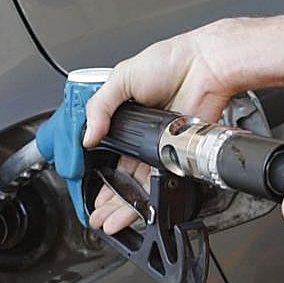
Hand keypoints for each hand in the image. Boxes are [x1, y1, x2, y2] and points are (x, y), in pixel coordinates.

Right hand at [84, 19, 249, 232]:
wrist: (202, 68)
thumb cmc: (169, 62)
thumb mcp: (120, 78)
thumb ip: (99, 108)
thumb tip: (87, 137)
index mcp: (123, 115)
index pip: (101, 148)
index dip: (91, 167)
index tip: (81, 184)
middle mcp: (140, 134)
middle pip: (119, 172)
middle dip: (105, 196)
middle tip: (94, 213)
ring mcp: (157, 146)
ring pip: (136, 183)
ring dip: (122, 204)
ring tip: (108, 220)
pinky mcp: (174, 154)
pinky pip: (157, 181)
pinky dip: (145, 198)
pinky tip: (134, 210)